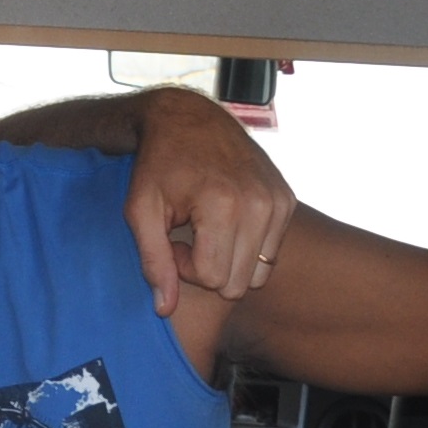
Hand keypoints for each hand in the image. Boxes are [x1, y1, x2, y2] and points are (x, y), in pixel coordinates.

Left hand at [121, 87, 295, 315]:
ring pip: (258, 274)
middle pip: (238, 283)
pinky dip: (248, 245)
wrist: (190, 118)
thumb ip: (153, 261)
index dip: (185, 268)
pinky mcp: (287, 200)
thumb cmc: (159, 164)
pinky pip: (271, 252)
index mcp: (223, 204)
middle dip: (210, 268)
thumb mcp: (140, 209)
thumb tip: (164, 309)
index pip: (212, 278)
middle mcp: (259, 204)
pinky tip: (227, 219)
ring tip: (209, 229)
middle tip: (191, 236)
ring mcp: (278, 201)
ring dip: (231, 260)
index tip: (173, 239)